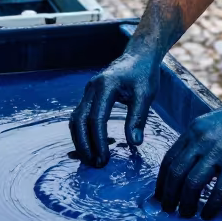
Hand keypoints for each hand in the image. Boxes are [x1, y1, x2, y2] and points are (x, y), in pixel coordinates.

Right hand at [69, 47, 159, 167]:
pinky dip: (82, 132)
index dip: (98, 141)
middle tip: (95, 164)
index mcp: (105, 86)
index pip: (96, 119)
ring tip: (91, 159)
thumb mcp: (146, 94)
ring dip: (80, 141)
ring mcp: (88, 91)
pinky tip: (91, 145)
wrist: (138, 56)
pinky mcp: (89, 96)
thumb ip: (138, 117)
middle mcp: (92, 88)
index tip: (104, 159)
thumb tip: (134, 142)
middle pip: (79, 121)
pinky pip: (80, 116)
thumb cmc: (144, 74)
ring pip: (76, 119)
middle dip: (84, 145)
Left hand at [155, 87, 221, 219]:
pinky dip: (210, 206)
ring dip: (186, 203)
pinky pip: (219, 191)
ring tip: (187, 214)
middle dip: (169, 196)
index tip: (160, 195)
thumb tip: (188, 165)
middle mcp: (202, 140)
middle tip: (169, 209)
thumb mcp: (212, 123)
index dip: (162, 181)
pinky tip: (208, 215)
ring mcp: (219, 151)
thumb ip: (198, 141)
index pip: (169, 159)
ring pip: (192, 184)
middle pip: (176, 173)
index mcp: (194, 130)